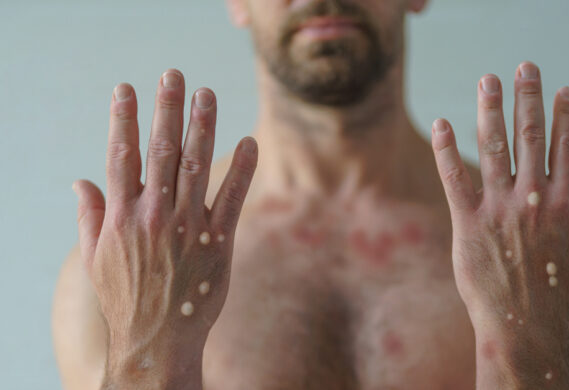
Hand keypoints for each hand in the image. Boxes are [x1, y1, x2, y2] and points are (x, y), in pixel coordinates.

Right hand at [72, 69, 256, 388]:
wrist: (156, 340)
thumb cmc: (124, 299)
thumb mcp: (96, 259)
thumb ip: (90, 216)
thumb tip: (80, 181)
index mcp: (122, 217)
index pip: (121, 157)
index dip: (123, 120)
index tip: (126, 89)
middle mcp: (154, 216)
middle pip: (161, 151)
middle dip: (167, 109)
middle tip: (173, 75)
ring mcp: (188, 228)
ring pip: (196, 166)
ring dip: (203, 127)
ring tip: (207, 94)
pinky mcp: (218, 243)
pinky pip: (232, 198)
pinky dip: (242, 169)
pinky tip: (249, 142)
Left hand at [431, 62, 568, 386]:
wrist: (525, 325)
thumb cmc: (559, 291)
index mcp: (565, 204)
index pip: (566, 148)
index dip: (564, 116)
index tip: (562, 90)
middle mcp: (533, 200)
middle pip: (530, 137)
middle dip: (528, 99)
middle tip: (525, 67)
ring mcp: (499, 209)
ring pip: (492, 148)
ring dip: (489, 110)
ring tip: (487, 81)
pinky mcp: (468, 223)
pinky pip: (455, 178)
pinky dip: (446, 149)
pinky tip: (442, 123)